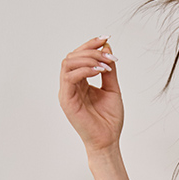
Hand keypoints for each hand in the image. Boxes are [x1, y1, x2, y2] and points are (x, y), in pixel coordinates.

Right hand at [59, 36, 124, 153]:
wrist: (108, 141)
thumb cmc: (109, 120)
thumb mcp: (112, 89)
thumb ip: (109, 70)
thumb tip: (107, 48)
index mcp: (80, 82)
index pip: (80, 56)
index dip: (91, 45)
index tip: (106, 38)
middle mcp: (71, 85)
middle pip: (72, 56)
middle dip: (91, 50)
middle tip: (108, 53)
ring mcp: (67, 92)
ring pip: (68, 63)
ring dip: (88, 58)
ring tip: (105, 64)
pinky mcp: (66, 100)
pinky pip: (69, 77)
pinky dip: (84, 70)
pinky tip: (99, 71)